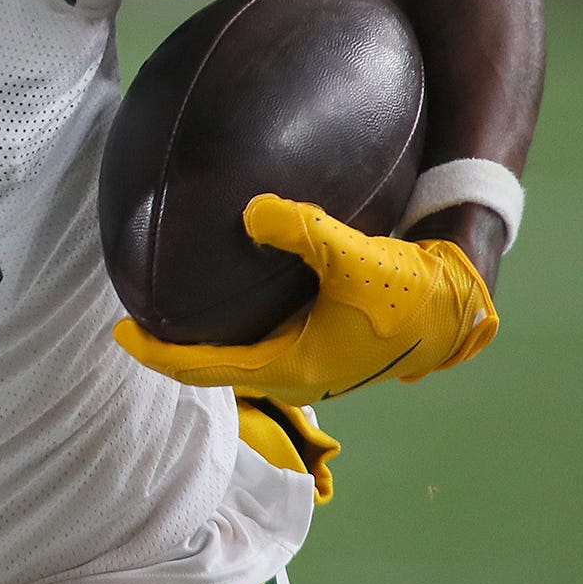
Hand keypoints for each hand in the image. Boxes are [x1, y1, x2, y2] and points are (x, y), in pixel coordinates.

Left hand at [115, 194, 497, 404]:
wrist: (462, 304)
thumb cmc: (412, 290)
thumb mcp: (356, 255)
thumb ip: (302, 231)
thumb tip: (250, 210)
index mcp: (293, 366)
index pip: (205, 369)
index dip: (158, 354)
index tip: (120, 332)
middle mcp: (298, 373)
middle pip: (216, 369)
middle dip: (175, 349)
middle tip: (138, 318)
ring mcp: (313, 362)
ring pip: (243, 358)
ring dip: (207, 342)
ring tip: (176, 306)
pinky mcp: (327, 344)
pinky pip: (266, 341)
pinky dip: (238, 326)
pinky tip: (233, 291)